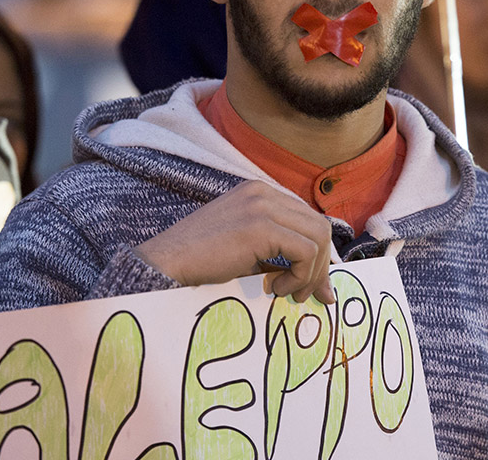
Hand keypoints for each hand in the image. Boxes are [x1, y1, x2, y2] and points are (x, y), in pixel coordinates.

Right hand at [134, 181, 334, 303]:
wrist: (166, 263)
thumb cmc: (201, 261)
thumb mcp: (246, 248)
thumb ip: (278, 252)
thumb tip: (317, 279)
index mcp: (260, 192)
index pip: (307, 219)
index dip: (318, 254)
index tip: (313, 284)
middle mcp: (264, 191)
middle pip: (319, 226)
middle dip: (321, 266)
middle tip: (309, 295)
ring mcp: (263, 205)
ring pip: (319, 238)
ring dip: (310, 273)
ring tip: (286, 292)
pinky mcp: (262, 226)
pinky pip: (306, 251)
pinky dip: (300, 276)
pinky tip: (275, 288)